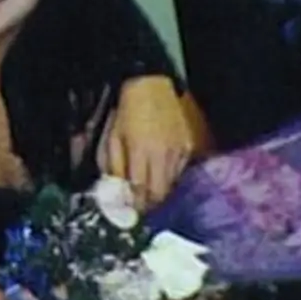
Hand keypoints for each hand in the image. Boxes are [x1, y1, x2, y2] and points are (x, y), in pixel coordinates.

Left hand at [97, 77, 204, 207]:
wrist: (151, 86)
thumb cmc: (127, 112)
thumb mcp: (112, 138)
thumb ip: (114, 166)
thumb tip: (115, 192)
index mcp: (141, 151)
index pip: (140, 190)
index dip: (135, 205)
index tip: (129, 213)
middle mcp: (162, 154)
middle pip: (159, 193)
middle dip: (149, 205)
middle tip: (139, 208)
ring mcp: (178, 151)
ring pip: (171, 185)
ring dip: (159, 193)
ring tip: (148, 193)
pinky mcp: (188, 147)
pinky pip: (179, 172)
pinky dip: (169, 178)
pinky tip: (159, 174)